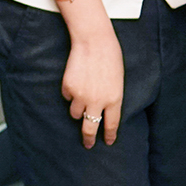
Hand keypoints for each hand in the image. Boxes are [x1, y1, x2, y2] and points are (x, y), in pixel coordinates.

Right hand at [61, 2, 123, 147]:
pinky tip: (76, 79)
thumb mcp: (117, 81)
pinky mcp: (68, 88)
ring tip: (82, 94)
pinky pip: (67, 97)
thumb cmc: (110, 57)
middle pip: (90, 128)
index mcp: (114, 100)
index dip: (108, 135)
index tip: (107, 142)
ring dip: (78, 109)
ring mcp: (81, 96)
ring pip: (76, 113)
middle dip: (88, 138)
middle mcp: (97, 101)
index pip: (111, 124)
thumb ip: (111, 98)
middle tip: (88, 144)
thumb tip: (102, 111)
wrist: (94, 41)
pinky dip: (70, 92)